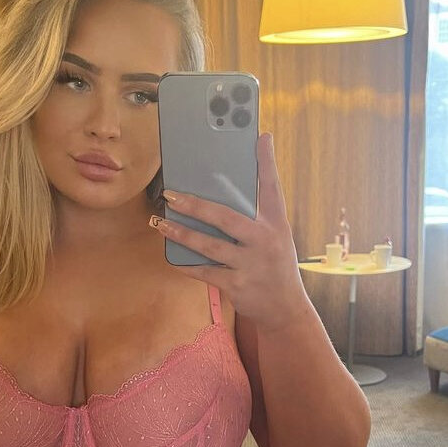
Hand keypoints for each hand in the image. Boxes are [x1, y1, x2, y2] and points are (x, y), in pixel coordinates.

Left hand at [150, 132, 311, 331]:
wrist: (286, 309)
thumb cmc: (275, 266)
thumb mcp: (275, 238)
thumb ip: (255, 217)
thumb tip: (222, 195)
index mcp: (276, 224)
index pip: (273, 187)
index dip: (267, 162)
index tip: (261, 138)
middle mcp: (265, 241)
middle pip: (225, 217)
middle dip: (195, 204)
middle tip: (170, 194)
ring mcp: (250, 264)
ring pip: (209, 245)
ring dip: (181, 233)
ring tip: (161, 223)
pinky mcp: (237, 285)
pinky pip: (206, 271)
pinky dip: (187, 265)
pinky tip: (172, 257)